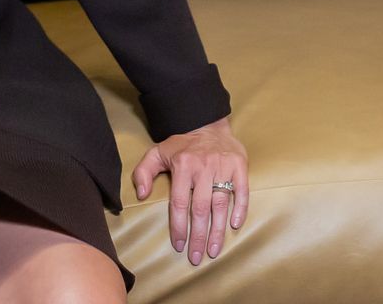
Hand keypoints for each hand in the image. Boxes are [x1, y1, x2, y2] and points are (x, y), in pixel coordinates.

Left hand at [130, 115, 248, 265]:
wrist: (208, 124)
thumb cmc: (182, 145)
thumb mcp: (157, 152)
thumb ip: (144, 172)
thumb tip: (141, 194)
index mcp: (183, 166)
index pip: (179, 203)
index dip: (179, 226)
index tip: (179, 246)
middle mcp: (203, 168)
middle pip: (200, 209)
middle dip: (197, 236)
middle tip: (196, 258)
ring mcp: (223, 167)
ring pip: (220, 204)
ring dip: (217, 231)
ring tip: (213, 250)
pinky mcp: (239, 166)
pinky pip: (242, 191)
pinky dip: (240, 209)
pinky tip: (234, 226)